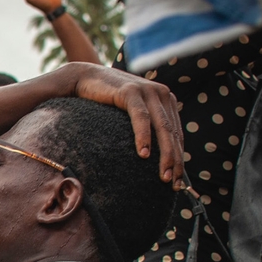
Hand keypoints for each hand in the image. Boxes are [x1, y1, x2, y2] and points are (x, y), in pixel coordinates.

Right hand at [68, 63, 184, 188]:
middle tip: (174, 184)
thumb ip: (144, 128)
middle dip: (176, 161)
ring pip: (162, 127)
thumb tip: (149, 157)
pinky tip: (144, 154)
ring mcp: (147, 90)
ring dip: (165, 154)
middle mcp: (161, 94)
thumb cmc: (104, 101)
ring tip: (164, 175)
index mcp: (164, 100)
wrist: (83, 77)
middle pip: (173, 133)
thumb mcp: (130, 115)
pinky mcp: (131, 91)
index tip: (178, 182)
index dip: (179, 158)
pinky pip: (141, 117)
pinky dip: (144, 136)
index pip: (176, 134)